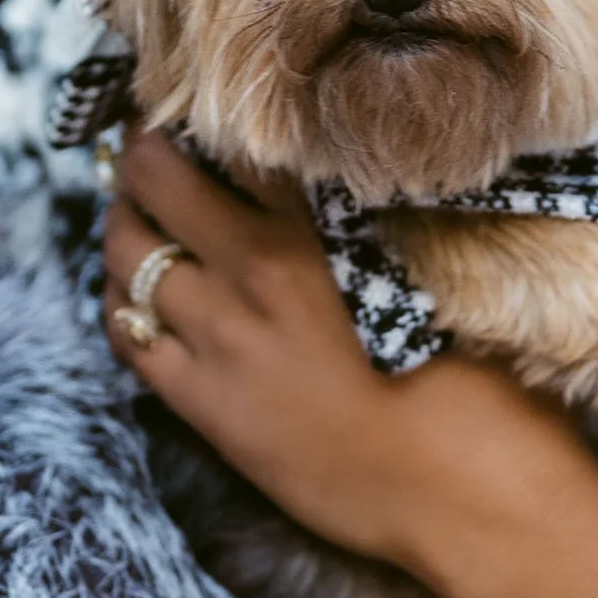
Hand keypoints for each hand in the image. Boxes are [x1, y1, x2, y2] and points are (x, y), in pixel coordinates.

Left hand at [102, 130, 597, 597]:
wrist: (464, 495)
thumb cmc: (479, 384)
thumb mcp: (433, 274)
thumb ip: (368, 222)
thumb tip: (335, 185)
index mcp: (320, 228)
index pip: (235, 137)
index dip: (204, 110)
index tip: (199, 102)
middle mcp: (256, 270)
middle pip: (156, 176)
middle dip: (143, 150)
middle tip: (151, 145)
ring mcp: (219, 338)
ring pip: (124, 249)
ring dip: (123, 218)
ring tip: (138, 211)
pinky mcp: (203, 403)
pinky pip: (124, 330)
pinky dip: (118, 296)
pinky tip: (135, 290)